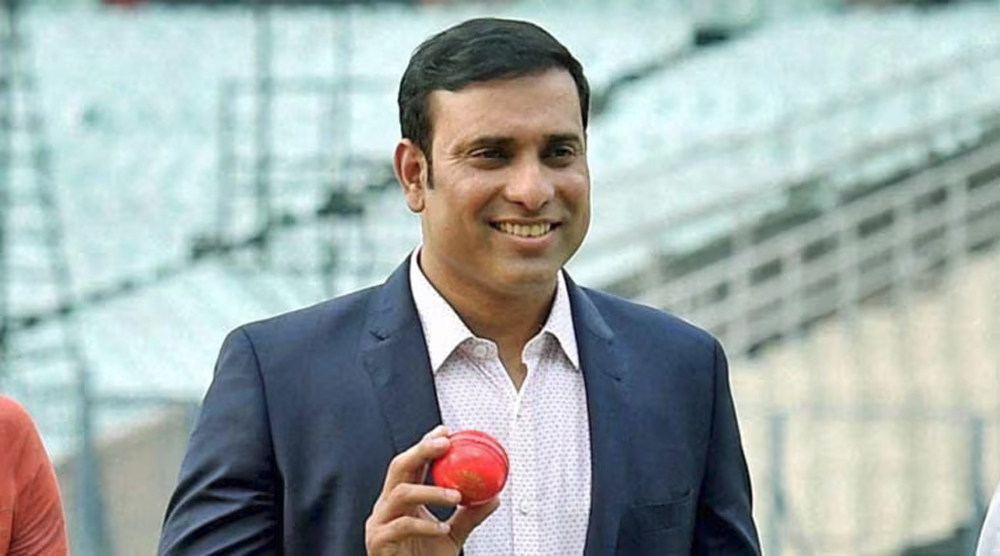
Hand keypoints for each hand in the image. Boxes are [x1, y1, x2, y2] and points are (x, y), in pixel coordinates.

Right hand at [365, 425, 499, 555]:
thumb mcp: (451, 535)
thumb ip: (469, 515)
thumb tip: (492, 497)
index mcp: (401, 500)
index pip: (411, 464)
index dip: (425, 444)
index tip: (444, 431)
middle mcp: (387, 506)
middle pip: (399, 467)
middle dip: (421, 450)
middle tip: (444, 444)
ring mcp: (380, 522)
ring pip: (400, 493)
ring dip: (430, 490)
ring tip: (455, 495)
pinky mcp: (378, 541)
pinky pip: (402, 526)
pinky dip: (425, 525)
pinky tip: (441, 527)